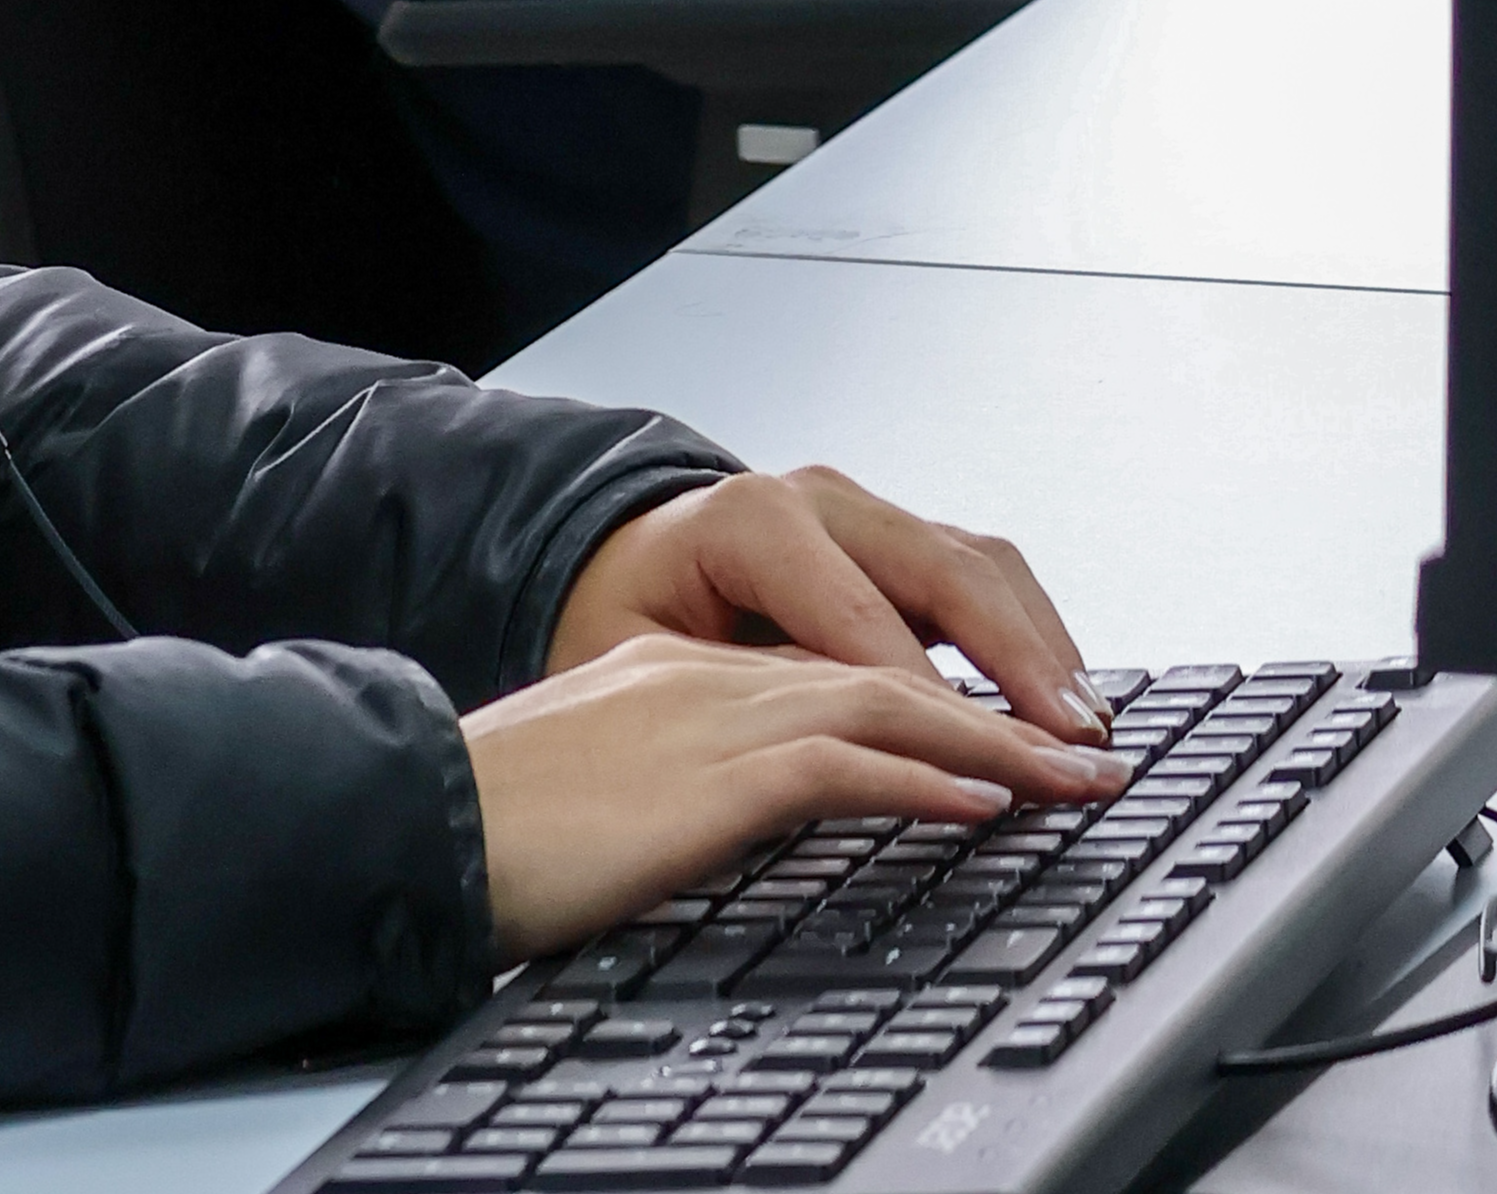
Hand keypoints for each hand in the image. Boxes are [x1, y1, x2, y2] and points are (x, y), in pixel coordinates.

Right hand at [464, 634, 1132, 955]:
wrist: (414, 812)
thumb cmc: (483, 820)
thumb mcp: (594, 790)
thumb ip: (667, 788)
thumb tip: (716, 827)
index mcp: (674, 673)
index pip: (829, 669)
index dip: (926, 700)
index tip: (999, 736)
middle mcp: (703, 676)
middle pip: (880, 673)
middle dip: (994, 709)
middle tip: (1082, 749)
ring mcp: (707, 717)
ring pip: (884, 705)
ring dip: (992, 742)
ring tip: (1071, 776)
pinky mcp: (706, 776)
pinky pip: (840, 765)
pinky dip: (924, 780)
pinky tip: (984, 804)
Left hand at [548, 465, 1110, 749]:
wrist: (619, 566)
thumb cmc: (622, 621)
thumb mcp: (648, 664)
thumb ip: (739, 694)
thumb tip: (835, 749)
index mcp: (749, 521)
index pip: (859, 621)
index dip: (928, 701)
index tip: (984, 765)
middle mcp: (816, 499)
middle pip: (941, 573)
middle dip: (1016, 663)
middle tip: (1071, 743)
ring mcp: (862, 510)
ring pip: (979, 563)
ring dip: (1040, 645)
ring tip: (1085, 724)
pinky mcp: (895, 536)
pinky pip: (982, 572)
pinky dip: (1030, 630)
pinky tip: (1061, 692)